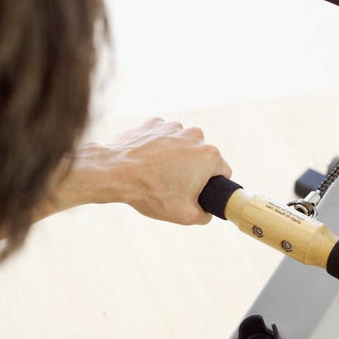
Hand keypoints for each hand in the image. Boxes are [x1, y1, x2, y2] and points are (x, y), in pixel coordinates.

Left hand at [42, 118, 231, 224]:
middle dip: (193, 170)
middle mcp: (195, 136)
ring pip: (183, 146)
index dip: (213, 185)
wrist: (115, 173)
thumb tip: (208, 212)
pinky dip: (159, 148)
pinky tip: (147, 162)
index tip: (199, 192)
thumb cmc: (152, 193)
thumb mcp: (185, 215)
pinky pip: (163, 137)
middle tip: (175, 186)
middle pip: (202, 157)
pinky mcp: (154, 123)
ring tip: (158, 174)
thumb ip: (205, 215)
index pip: (223, 172)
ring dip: (176, 158)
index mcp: (209, 155)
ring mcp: (173, 127)